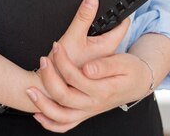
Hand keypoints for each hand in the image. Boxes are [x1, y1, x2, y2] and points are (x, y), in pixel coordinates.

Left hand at [26, 42, 152, 131]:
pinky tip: (39, 115)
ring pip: (62, 117)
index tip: (56, 45)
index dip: (63, 60)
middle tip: (43, 60)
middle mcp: (94, 104)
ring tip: (30, 91)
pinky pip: (66, 125)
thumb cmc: (131, 70)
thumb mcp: (123, 62)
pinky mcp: (86, 113)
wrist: (139, 83)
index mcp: (103, 89)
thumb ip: (105, 66)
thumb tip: (87, 69)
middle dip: (48, 78)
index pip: (76, 77)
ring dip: (43, 106)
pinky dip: (51, 123)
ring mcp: (89, 111)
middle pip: (64, 97)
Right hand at [44, 0, 131, 70]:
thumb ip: (83, 16)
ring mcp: (100, 61)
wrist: (50, 88)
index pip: (123, 23)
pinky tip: (78, 41)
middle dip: (107, 18)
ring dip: (97, 29)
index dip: (119, 10)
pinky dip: (90, 40)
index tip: (116, 1)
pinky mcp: (91, 65)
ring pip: (103, 38)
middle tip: (97, 8)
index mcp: (108, 46)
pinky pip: (95, 47)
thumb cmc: (62, 69)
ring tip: (86, 25)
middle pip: (113, 29)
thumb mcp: (73, 36)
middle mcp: (107, 55)